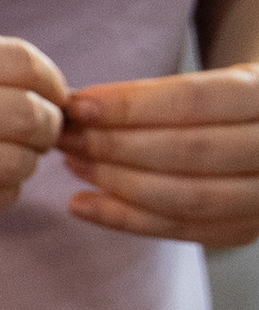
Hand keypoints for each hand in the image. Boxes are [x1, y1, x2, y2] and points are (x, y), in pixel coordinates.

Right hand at [0, 27, 68, 230]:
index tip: (52, 96)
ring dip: (25, 163)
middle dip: (47, 128)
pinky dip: (1, 192)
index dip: (53, 83)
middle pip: (27, 116)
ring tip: (8, 159)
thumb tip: (44, 91)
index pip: (22, 64)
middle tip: (38, 134)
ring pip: (13, 163)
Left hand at [58, 65, 258, 245]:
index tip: (79, 105)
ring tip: (72, 162)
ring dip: (116, 181)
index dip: (131, 105)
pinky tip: (81, 204)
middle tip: (67, 136)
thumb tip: (79, 105)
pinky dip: (124, 220)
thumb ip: (158, 94)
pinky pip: (178, 230)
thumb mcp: (214, 79)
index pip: (195, 101)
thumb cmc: (229, 102)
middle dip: (116, 145)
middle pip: (189, 152)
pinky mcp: (244, 229)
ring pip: (185, 197)